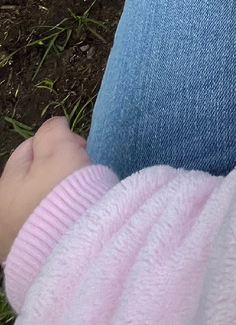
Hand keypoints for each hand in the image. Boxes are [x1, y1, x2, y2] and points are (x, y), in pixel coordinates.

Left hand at [0, 118, 90, 262]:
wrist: (73, 248)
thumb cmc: (65, 194)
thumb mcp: (61, 149)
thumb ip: (54, 130)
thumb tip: (55, 125)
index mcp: (5, 183)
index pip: (30, 148)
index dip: (59, 141)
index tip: (83, 148)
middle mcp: (3, 210)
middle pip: (33, 176)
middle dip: (57, 168)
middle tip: (83, 171)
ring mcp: (14, 236)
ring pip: (38, 200)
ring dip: (57, 193)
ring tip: (79, 196)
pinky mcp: (28, 255)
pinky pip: (44, 224)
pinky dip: (57, 217)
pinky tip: (71, 218)